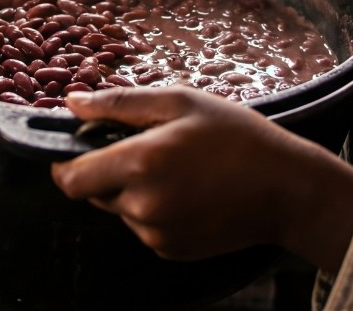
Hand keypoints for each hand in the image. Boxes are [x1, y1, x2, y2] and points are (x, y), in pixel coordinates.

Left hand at [50, 87, 352, 271]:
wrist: (286, 189)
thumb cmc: (238, 136)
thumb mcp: (180, 102)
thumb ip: (119, 104)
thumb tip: (72, 104)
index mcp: (140, 163)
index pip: (71, 179)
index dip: (66, 165)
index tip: (80, 150)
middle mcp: (143, 204)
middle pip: (94, 193)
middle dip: (107, 172)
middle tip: (148, 150)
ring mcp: (156, 233)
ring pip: (119, 210)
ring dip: (133, 192)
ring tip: (177, 170)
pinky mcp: (170, 250)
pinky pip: (143, 227)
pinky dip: (154, 211)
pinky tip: (188, 193)